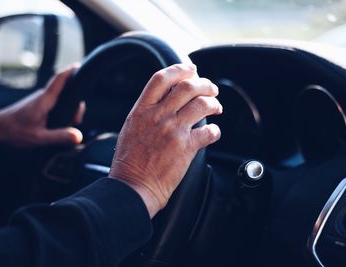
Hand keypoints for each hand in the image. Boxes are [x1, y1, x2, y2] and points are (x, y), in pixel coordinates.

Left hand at [0, 66, 85, 146]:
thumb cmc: (14, 131)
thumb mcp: (39, 137)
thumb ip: (60, 136)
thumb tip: (78, 136)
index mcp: (44, 100)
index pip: (59, 79)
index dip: (70, 71)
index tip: (79, 66)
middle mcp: (42, 96)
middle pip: (64, 91)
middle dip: (75, 103)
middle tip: (76, 120)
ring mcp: (38, 100)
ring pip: (59, 98)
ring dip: (67, 108)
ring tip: (67, 124)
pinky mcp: (36, 105)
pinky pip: (53, 102)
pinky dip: (60, 110)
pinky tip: (58, 123)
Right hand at [109, 64, 221, 217]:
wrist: (133, 187)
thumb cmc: (129, 162)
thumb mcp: (130, 128)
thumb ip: (147, 112)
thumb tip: (165, 100)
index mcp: (141, 110)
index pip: (161, 78)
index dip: (179, 69)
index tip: (191, 69)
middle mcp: (157, 116)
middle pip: (187, 87)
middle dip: (204, 84)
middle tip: (211, 89)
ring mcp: (172, 131)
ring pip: (201, 104)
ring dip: (213, 103)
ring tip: (216, 107)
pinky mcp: (185, 148)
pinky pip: (208, 132)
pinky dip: (215, 130)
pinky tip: (213, 132)